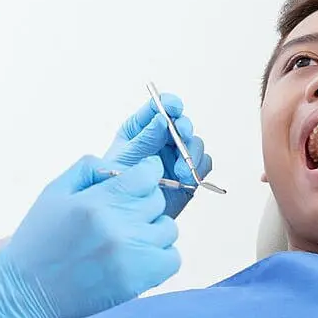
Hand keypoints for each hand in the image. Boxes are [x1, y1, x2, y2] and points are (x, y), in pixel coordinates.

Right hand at [0, 156, 178, 317]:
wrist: (26, 290)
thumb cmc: (39, 237)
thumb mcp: (54, 191)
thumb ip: (90, 168)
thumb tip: (125, 168)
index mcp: (95, 202)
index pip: (147, 175)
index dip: (147, 172)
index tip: (140, 178)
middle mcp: (116, 227)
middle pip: (157, 200)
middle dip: (143, 200)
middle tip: (122, 211)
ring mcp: (130, 256)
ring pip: (168, 228)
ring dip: (152, 228)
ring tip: (129, 236)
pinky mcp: (137, 281)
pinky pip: (172, 258)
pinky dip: (161, 254)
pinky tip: (138, 255)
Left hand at [103, 93, 212, 217]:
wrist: (125, 213)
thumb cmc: (116, 183)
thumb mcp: (125, 158)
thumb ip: (144, 140)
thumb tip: (161, 119)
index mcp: (142, 128)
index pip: (158, 107)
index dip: (169, 103)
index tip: (174, 108)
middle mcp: (162, 138)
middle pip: (181, 123)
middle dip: (184, 127)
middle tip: (182, 135)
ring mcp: (176, 154)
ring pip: (195, 143)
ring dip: (191, 153)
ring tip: (181, 171)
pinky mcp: (188, 172)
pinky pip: (202, 163)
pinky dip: (198, 168)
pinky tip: (186, 179)